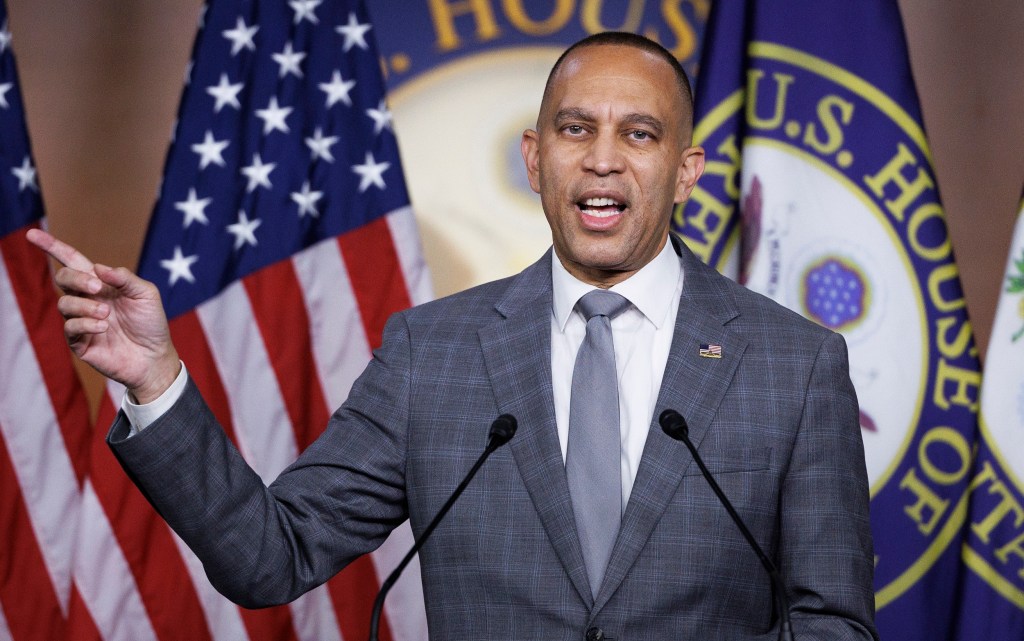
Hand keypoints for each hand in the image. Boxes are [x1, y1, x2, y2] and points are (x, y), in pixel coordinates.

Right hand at [26, 229, 180, 403]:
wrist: (154, 356)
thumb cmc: (151, 323)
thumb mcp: (146, 294)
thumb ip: (125, 278)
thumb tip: (98, 268)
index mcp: (100, 283)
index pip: (72, 261)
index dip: (52, 247)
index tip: (33, 233)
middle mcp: (86, 299)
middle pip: (64, 278)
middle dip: (76, 279)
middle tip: (97, 288)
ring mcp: (81, 320)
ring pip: (65, 304)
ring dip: (85, 306)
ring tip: (106, 315)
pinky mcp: (79, 342)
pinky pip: (71, 327)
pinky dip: (86, 324)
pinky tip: (104, 328)